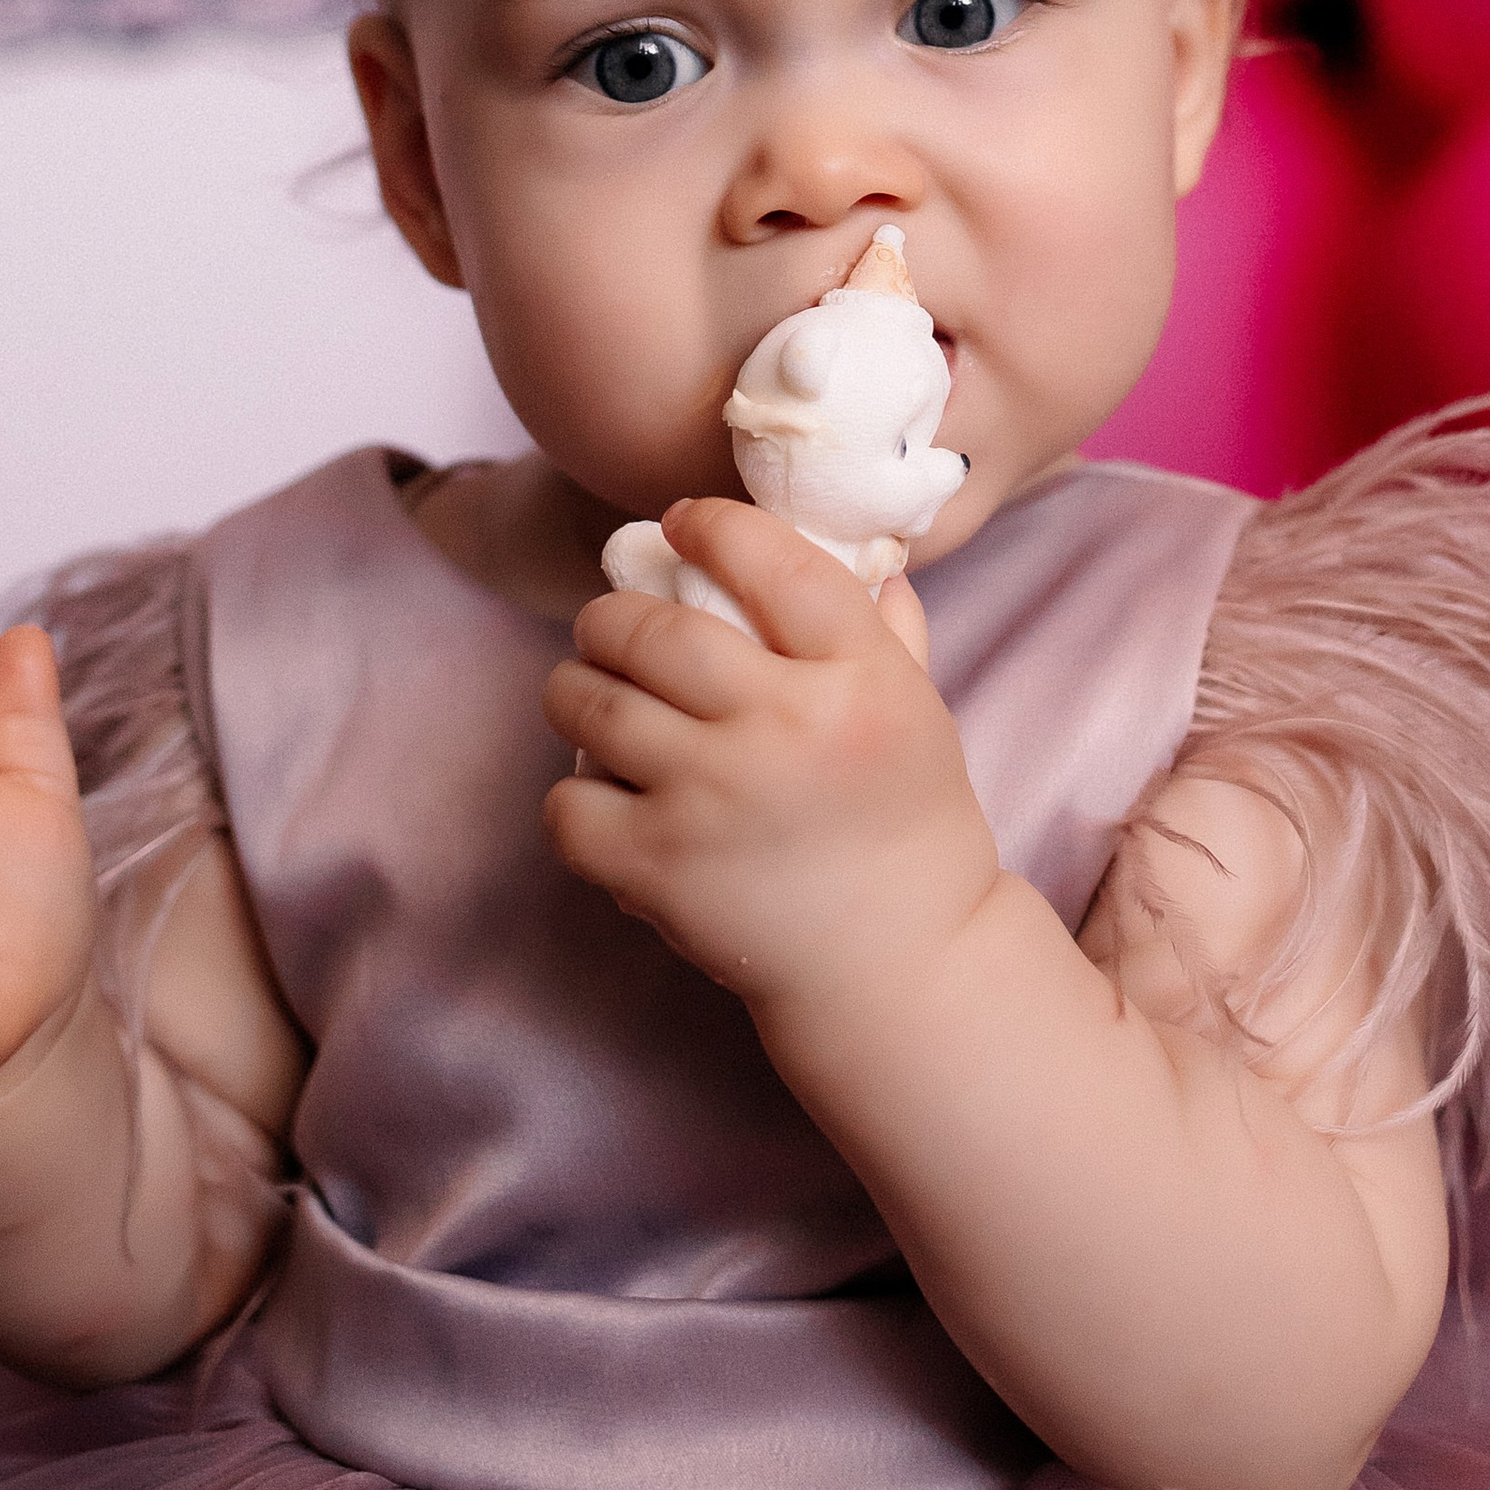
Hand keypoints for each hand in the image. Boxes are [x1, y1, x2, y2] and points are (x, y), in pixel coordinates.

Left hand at [541, 499, 997, 1017]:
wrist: (900, 967)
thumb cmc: (910, 827)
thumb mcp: (921, 712)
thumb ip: (884, 630)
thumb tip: (856, 548)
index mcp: (861, 680)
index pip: (774, 562)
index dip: (713, 526)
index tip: (684, 523)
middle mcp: (784, 729)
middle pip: (657, 629)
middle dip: (612, 614)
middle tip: (610, 623)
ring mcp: (714, 799)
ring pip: (592, 703)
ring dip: (574, 685)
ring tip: (586, 690)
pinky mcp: (660, 869)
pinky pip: (569, 804)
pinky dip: (572, 792)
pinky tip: (601, 788)